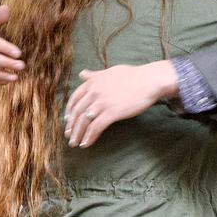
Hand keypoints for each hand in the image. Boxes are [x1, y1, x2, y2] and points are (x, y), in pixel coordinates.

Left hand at [64, 61, 179, 147]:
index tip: (67, 122)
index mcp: (92, 82)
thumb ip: (94, 75)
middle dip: (71, 126)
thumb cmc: (132, 76)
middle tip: (69, 136)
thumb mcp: (110, 72)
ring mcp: (102, 102)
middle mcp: (94, 92)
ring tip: (75, 143)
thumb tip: (82, 74)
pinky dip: (89, 137)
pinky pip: (96, 127)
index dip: (69, 112)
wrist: (149, 80)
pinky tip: (86, 144)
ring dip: (78, 134)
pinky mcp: (112, 112)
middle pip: (77, 112)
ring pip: (84, 121)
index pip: (74, 99)